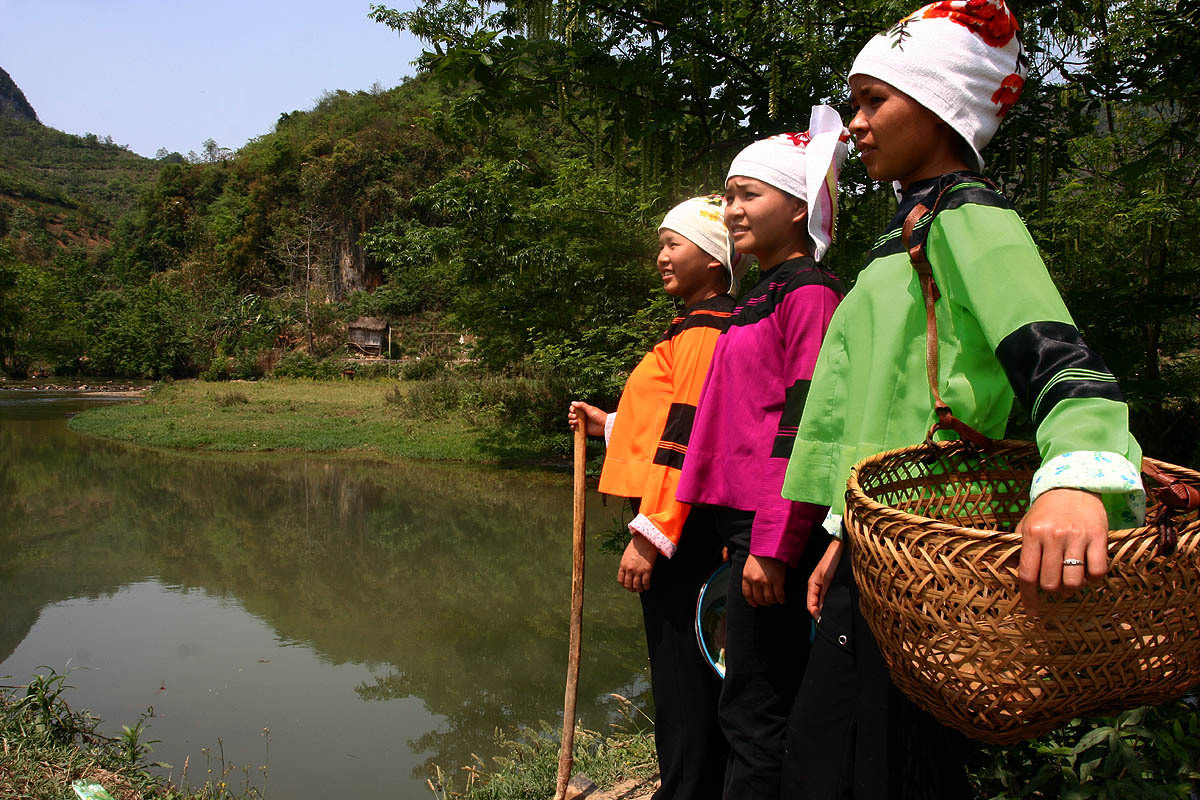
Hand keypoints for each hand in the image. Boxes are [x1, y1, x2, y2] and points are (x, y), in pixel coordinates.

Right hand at [568, 401, 607, 436]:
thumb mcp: (590, 409)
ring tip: (576, 422)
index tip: (573, 411)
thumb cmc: (599, 416)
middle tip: (576, 417)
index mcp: (583, 410)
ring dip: (571, 421)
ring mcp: (582, 423)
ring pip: (571, 421)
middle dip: (571, 416)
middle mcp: (582, 416)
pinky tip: (574, 427)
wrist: (604, 426)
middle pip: (571, 415)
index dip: (571, 409)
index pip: (573, 408)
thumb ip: (582, 405)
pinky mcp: (582, 429)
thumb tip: (572, 402)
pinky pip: (574, 429)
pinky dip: (572, 428)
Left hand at [618, 534, 658, 592]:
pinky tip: (648, 586)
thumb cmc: (637, 544)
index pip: (621, 580)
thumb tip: (628, 571)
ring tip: (642, 589)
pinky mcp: (647, 569)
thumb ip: (626, 563)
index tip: (628, 586)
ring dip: (639, 589)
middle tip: (635, 590)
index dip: (624, 585)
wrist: (645, 539)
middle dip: (631, 589)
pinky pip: (646, 582)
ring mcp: (638, 570)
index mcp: (623, 565)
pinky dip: (646, 587)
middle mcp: (629, 569)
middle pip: (628, 585)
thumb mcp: (627, 554)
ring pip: (637, 586)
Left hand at [742, 554, 786, 606]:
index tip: (756, 605)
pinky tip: (782, 600)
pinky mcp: (778, 581)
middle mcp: (755, 580)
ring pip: (769, 599)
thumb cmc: (761, 553)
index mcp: (746, 576)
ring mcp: (766, 581)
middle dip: (764, 603)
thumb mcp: (750, 565)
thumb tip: (753, 589)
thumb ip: (749, 576)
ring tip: (776, 600)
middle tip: (768, 603)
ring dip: (773, 602)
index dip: (752, 602)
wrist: (772, 545)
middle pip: (759, 598)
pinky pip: (779, 595)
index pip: (747, 594)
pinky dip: (781, 600)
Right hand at [807, 538, 843, 617]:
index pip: (810, 604)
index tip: (823, 621)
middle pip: (815, 604)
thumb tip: (821, 610)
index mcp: (812, 585)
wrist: (838, 548)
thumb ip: (824, 594)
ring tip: (832, 615)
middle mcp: (816, 586)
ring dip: (825, 608)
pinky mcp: (828, 583)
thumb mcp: (828, 579)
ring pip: (821, 601)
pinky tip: (835, 605)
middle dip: (820, 613)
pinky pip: (826, 596)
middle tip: (829, 621)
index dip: (815, 614)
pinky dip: (829, 602)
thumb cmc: (832, 561)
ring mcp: (822, 585)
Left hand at [1016, 488, 1108, 614]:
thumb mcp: (1027, 525)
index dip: (1029, 597)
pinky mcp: (1100, 537)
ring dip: (1071, 587)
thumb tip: (1005, 573)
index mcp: (1032, 533)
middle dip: (1051, 590)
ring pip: (1074, 581)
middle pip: (1050, 582)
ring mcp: (1077, 537)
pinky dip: (1092, 578)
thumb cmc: (1047, 511)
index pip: (1027, 574)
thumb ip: (1018, 549)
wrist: (1074, 485)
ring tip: (1069, 578)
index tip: (1032, 612)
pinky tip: (1087, 571)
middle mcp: (1054, 536)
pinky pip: (1097, 572)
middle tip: (1053, 583)